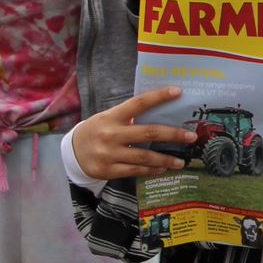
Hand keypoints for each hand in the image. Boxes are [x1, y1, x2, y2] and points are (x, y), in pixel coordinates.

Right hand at [70, 87, 197, 180]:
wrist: (71, 152)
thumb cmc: (98, 130)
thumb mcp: (108, 118)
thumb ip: (129, 116)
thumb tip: (162, 110)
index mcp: (112, 117)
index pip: (138, 103)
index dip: (158, 97)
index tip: (178, 92)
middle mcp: (110, 134)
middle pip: (148, 133)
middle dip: (173, 135)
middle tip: (191, 137)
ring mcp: (108, 154)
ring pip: (144, 157)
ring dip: (166, 159)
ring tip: (182, 161)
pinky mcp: (107, 170)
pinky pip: (135, 171)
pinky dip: (152, 170)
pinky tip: (163, 168)